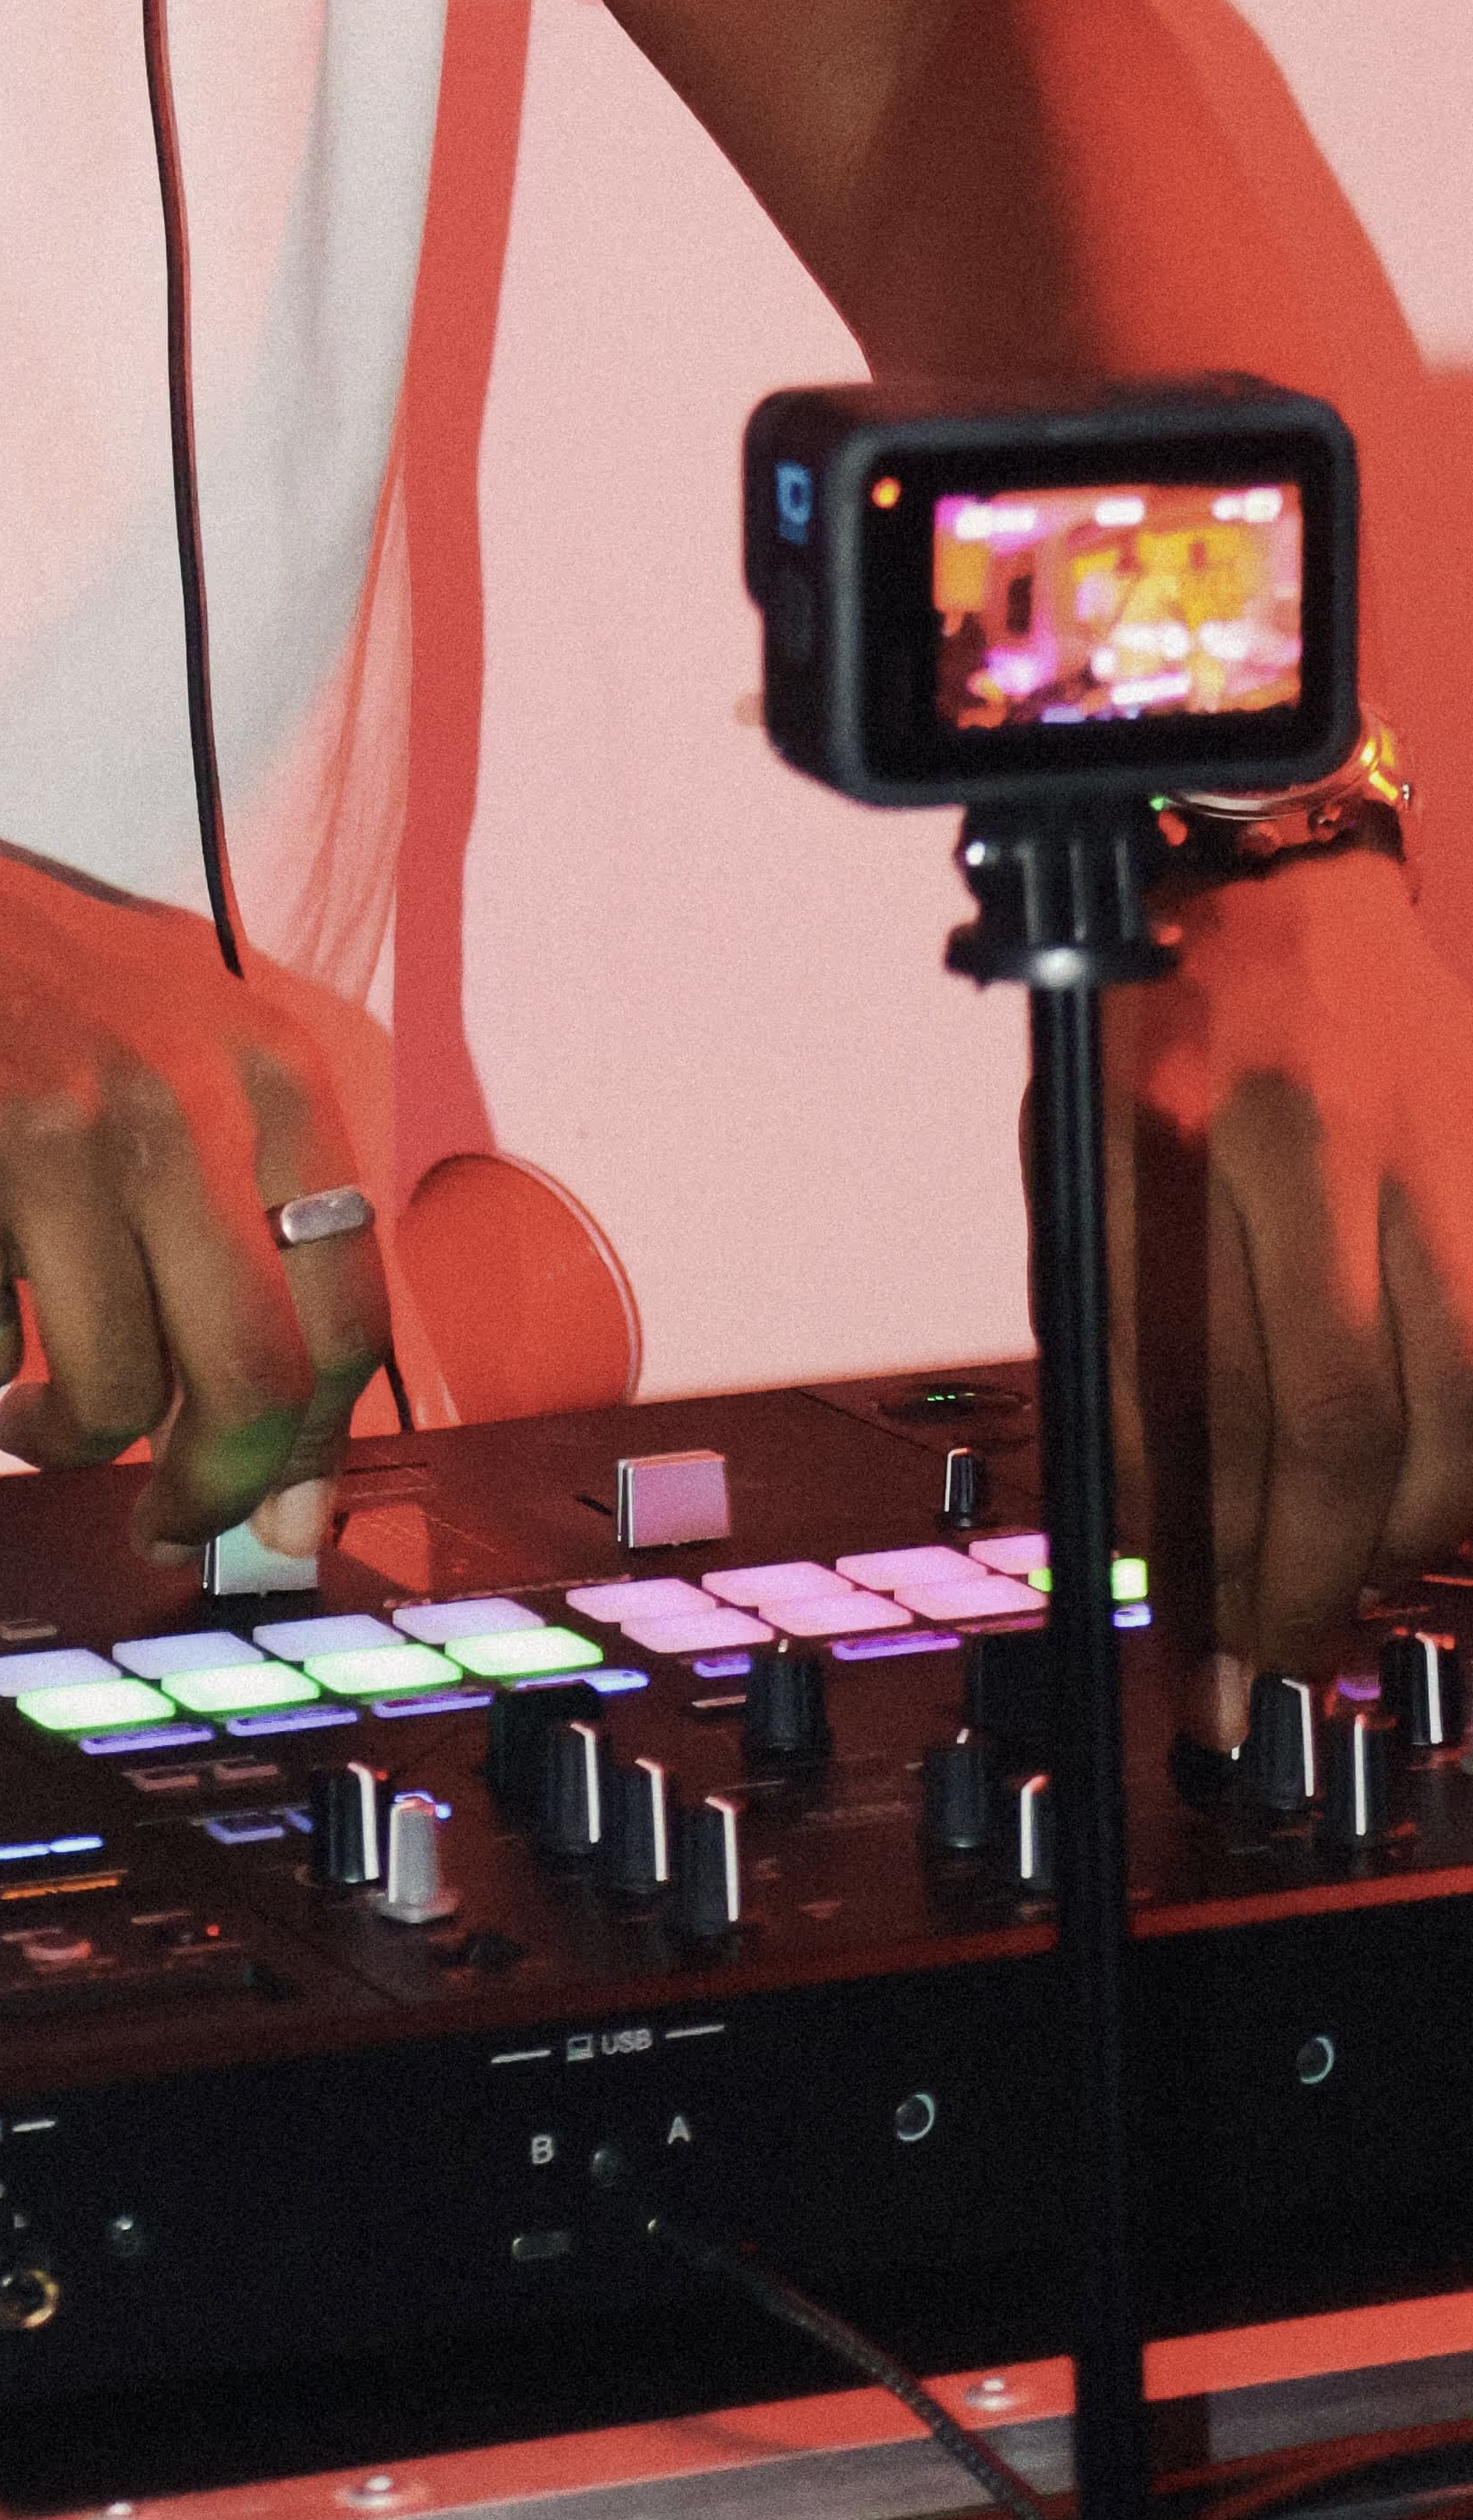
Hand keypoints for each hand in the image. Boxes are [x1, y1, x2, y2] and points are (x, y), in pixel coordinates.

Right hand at [0, 815, 389, 1557]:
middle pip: (251, 1376)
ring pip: (110, 1389)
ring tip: (28, 1395)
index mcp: (267, 1072)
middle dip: (210, 1491)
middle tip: (166, 1520)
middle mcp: (176, 1096)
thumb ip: (253, 1221)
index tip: (280, 1516)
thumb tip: (292, 1467)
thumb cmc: (19, 1000)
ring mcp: (50, 1127)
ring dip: (64, 1431)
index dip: (318, 1446)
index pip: (349, 1308)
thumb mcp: (184, 1052)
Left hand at [1100, 856, 1472, 1737]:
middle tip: (1263, 1649)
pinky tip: (1420, 1503)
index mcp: (1168, 1130)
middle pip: (1332, 1424)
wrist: (1280, 870)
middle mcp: (1302, 1146)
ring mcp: (1428, 1155)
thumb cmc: (1156, 1017)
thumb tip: (1151, 1507)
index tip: (1181, 1628)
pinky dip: (1466, 1459)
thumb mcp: (1084, 1144)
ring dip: (1396, 1535)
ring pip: (1449, 1414)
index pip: (1180, 1385)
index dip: (1188, 1534)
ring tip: (1337, 1586)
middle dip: (1301, 1570)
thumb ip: (1114, 1314)